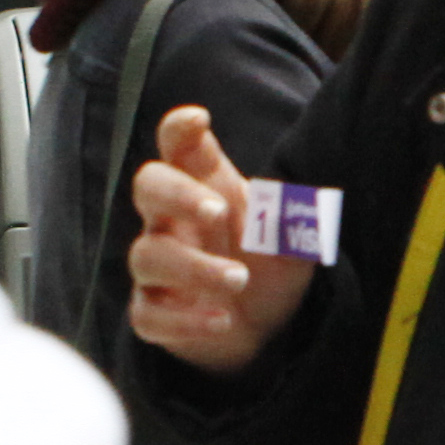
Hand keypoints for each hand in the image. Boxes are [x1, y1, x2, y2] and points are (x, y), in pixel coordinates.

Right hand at [123, 107, 319, 374]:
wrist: (267, 325)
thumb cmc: (268, 261)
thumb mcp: (291, 237)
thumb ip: (292, 218)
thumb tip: (295, 205)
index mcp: (205, 186)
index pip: (180, 147)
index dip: (180, 130)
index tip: (198, 119)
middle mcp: (172, 220)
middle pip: (150, 187)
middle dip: (179, 194)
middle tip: (218, 211)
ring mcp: (158, 268)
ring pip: (149, 255)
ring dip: (195, 267)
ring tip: (240, 280)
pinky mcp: (153, 313)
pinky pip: (150, 315)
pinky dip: (187, 320)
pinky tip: (222, 320)